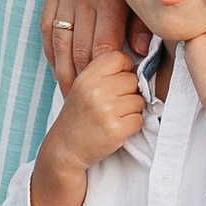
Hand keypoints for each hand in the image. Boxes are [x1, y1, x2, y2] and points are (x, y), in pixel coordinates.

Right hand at [39, 0, 138, 87]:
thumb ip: (139, 17)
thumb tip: (139, 52)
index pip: (104, 47)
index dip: (107, 75)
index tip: (113, 94)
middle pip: (81, 51)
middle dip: (84, 82)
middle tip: (89, 108)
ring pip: (61, 43)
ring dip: (64, 72)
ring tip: (69, 95)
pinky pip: (49, 26)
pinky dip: (52, 50)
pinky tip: (57, 65)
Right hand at [49, 47, 148, 170]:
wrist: (65, 148)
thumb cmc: (79, 116)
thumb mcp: (83, 87)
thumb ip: (106, 73)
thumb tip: (139, 66)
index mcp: (87, 77)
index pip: (119, 57)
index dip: (124, 68)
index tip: (118, 80)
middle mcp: (96, 91)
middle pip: (133, 79)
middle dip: (129, 92)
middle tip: (114, 104)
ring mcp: (106, 111)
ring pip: (139, 100)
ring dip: (132, 110)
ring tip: (114, 116)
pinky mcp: (116, 129)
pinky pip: (139, 120)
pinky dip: (132, 125)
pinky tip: (117, 127)